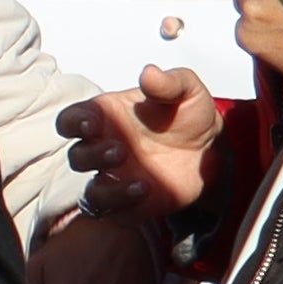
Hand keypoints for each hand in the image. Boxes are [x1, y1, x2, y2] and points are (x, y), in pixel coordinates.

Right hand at [72, 64, 223, 223]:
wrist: (211, 150)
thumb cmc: (188, 116)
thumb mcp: (186, 91)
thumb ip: (168, 82)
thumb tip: (149, 73)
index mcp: (106, 118)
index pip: (71, 120)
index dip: (74, 123)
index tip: (92, 123)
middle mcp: (102, 149)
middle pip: (77, 156)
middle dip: (93, 155)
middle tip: (121, 151)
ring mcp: (112, 178)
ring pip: (89, 191)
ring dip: (106, 189)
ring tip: (139, 181)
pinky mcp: (126, 203)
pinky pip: (108, 210)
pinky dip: (121, 204)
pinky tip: (145, 191)